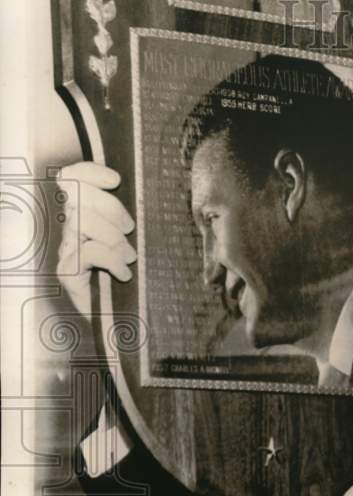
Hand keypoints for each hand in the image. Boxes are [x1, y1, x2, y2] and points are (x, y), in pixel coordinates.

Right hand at [56, 162, 135, 317]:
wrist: (124, 323)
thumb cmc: (138, 280)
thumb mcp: (140, 240)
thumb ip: (134, 217)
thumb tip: (144, 190)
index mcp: (86, 215)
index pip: (71, 179)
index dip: (89, 172)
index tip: (116, 180)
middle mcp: (71, 230)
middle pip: (76, 195)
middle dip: (109, 206)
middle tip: (130, 229)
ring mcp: (67, 251)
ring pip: (81, 221)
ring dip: (113, 237)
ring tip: (129, 256)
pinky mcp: (66, 274)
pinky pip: (88, 252)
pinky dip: (111, 260)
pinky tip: (123, 274)